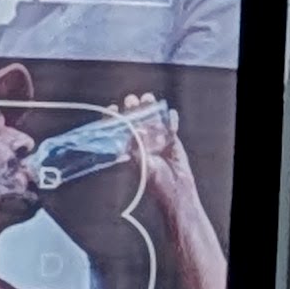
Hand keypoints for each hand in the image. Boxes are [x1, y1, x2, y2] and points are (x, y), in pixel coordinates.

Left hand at [121, 96, 193, 211]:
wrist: (176, 189)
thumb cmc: (156, 182)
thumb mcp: (143, 166)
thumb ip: (138, 149)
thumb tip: (136, 131)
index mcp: (130, 148)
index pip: (119, 129)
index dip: (114, 118)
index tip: (113, 108)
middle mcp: (142, 141)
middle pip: (135, 119)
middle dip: (133, 108)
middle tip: (132, 101)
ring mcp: (157, 139)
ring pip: (152, 118)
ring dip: (150, 108)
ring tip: (148, 99)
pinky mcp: (172, 140)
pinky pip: (170, 125)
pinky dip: (171, 119)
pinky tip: (170, 115)